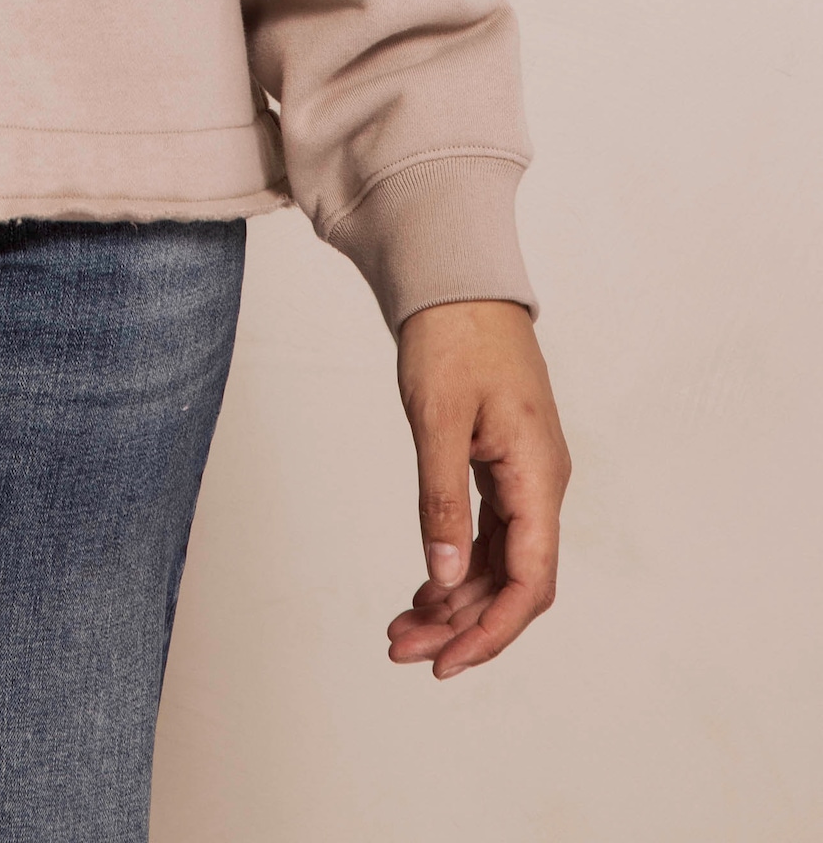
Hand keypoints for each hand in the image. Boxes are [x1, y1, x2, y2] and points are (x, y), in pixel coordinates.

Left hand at [388, 299, 568, 677]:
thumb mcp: (438, 418)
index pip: (530, 581)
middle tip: (402, 648)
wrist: (458, 280)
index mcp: (537, 475)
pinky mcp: (502, 468)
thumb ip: (443, 501)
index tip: (445, 662)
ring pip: (499, 564)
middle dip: (463, 625)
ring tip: (403, 628)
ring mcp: (523, 478)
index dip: (491, 631)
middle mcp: (540, 485)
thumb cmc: (452, 336)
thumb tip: (445, 577)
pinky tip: (425, 588)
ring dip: (456, 601)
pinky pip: (489, 536)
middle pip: (513, 584)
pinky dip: (458, 566)